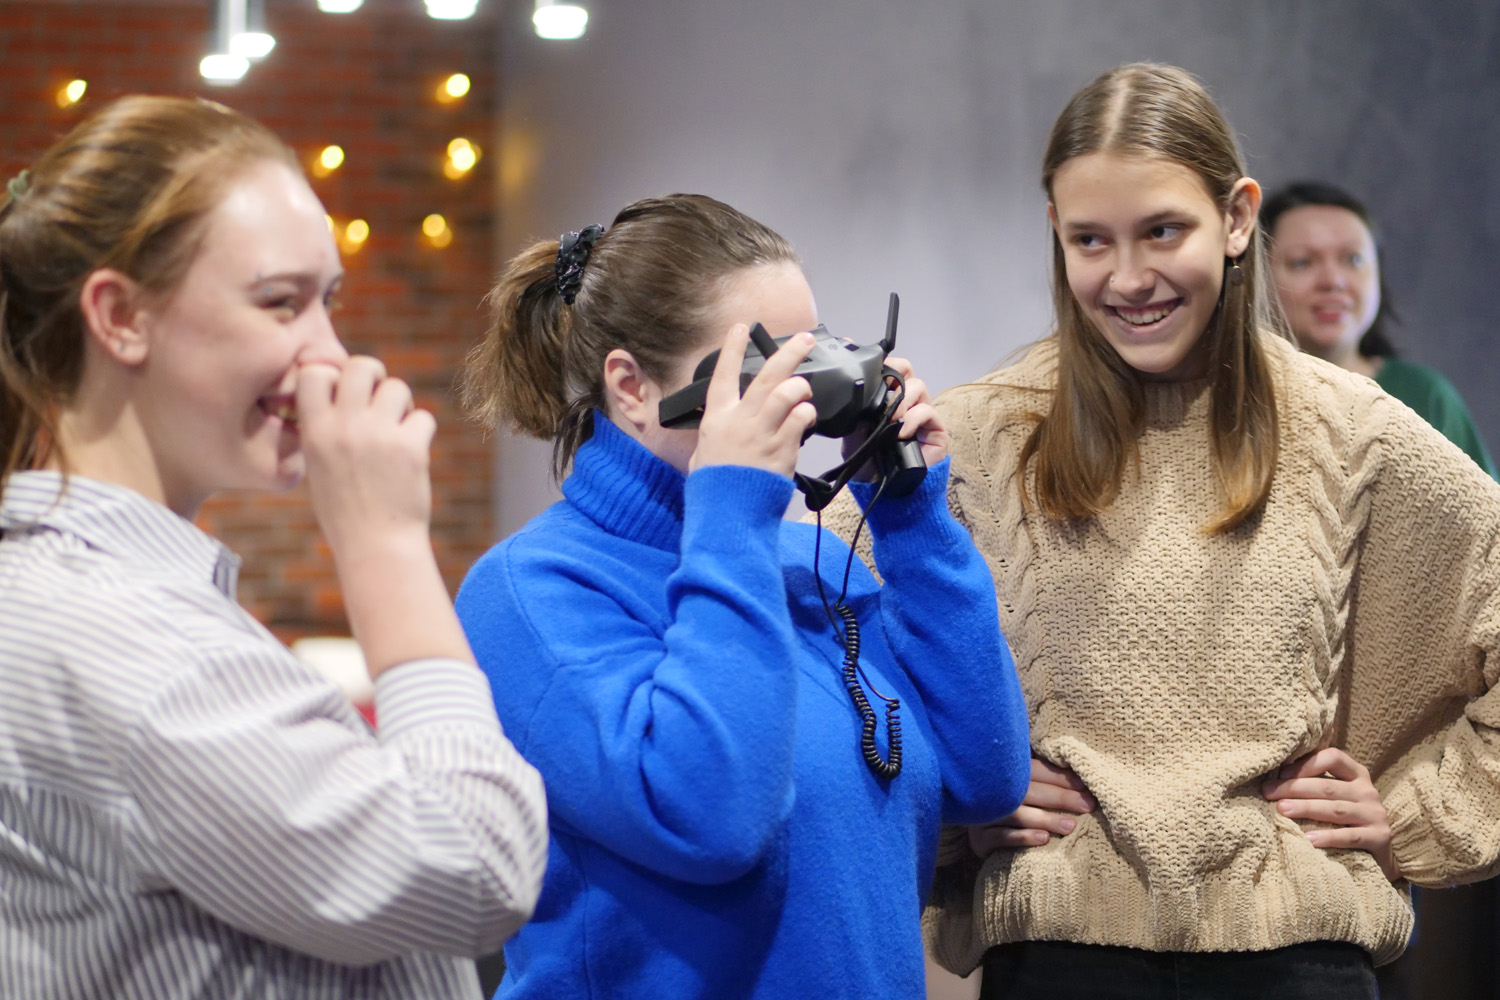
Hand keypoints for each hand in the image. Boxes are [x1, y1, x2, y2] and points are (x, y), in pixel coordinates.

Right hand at [296, 355, 435, 558]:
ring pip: (397, 386)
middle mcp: (344, 427)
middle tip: (379, 401)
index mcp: (314, 431)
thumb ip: (326, 429)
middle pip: (361, 365)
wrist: (376, 546)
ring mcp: (378, 434)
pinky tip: (414, 454)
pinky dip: (421, 432)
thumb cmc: (346, 511)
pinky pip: (423, 417)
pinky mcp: (410, 446)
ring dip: (401, 404)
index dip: (333, 376)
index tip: (343, 395)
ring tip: (397, 431)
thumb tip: (344, 389)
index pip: (315, 372)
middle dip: (374, 376)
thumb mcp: (319, 467)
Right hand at [689, 325, 816, 477]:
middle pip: (768, 376)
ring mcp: (763, 433)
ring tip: (805, 390)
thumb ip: (721, 428)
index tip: (741, 328)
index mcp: (717, 418)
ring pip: (788, 393)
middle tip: (804, 339)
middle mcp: (740, 421)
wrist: (728, 513)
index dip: (732, 348)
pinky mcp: (783, 449)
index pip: (724, 375)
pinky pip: (801, 420)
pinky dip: (807, 415)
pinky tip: (806, 418)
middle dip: (789, 353)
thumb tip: (729, 418)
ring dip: (802, 387)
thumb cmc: (715, 486)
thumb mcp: (705, 450)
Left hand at [840, 355, 949, 476]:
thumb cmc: (869, 464)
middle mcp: (907, 403)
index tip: (871, 368)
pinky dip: (913, 418)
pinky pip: (927, 411)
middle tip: (882, 392)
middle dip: (895, 376)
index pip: (892, 371)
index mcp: (888, 400)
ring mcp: (922, 414)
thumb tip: (852, 395)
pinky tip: (901, 432)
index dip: (885, 365)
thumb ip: (855, 414)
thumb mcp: (854, 435)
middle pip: (908, 372)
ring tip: (890, 420)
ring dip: (902, 400)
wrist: (881, 489)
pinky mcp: (936, 429)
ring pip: (919, 387)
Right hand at [967, 758, 1095, 854]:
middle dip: (1060, 797)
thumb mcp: (1019, 788)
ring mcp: (982, 815)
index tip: (1085, 785)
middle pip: (1028, 791)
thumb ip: (1041, 780)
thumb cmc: (1006, 806)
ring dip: (1045, 819)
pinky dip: (1023, 837)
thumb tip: (1080, 776)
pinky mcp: (978, 838)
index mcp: (1002, 773)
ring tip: (1070, 826)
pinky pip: (1001, 837)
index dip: (1059, 777)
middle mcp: (991, 791)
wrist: (971, 830)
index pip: (1034, 770)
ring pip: (1016, 814)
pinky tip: (1044, 838)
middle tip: (1087, 805)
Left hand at [1262, 748, 1398, 881]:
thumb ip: (1315, 783)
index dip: (1306, 764)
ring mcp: (1375, 814)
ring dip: (1306, 808)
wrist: (1377, 853)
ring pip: (1336, 809)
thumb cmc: (1346, 819)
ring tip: (1281, 811)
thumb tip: (1273, 778)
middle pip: (1328, 786)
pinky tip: (1308, 839)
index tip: (1281, 774)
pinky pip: (1350, 836)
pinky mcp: (1379, 837)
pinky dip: (1329, 837)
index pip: (1333, 757)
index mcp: (1357, 774)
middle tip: (1268, 793)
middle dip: (1294, 788)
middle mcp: (1368, 791)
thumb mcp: (1335, 796)